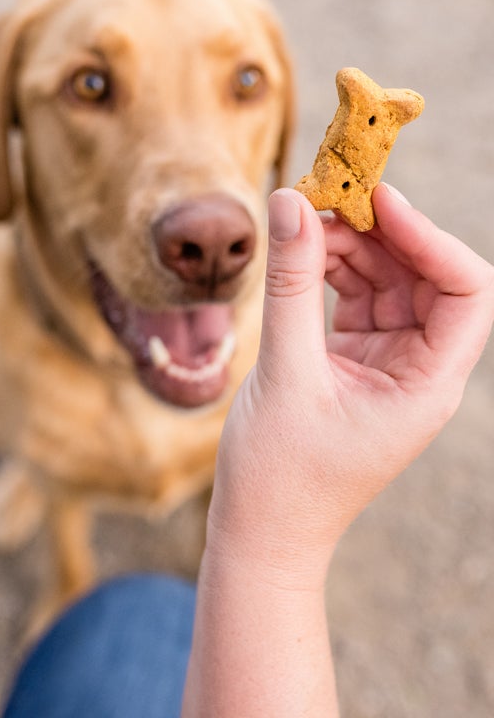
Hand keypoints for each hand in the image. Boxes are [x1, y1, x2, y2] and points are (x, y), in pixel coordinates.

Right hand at [207, 184, 493, 582]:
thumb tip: (290, 203)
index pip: (466, 290)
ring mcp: (389, 363)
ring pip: (386, 280)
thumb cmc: (280, 474)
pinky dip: (329, 270)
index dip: (429, 237)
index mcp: (429, 384)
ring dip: (349, 246)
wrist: (261, 530)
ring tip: (302, 222)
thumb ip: (290, 284)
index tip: (377, 201)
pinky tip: (299, 252)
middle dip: (381, 233)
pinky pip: (355, 297)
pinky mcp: (355, 359)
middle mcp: (419, 369)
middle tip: (327, 198)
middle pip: (424, 276)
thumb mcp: (285, 372)